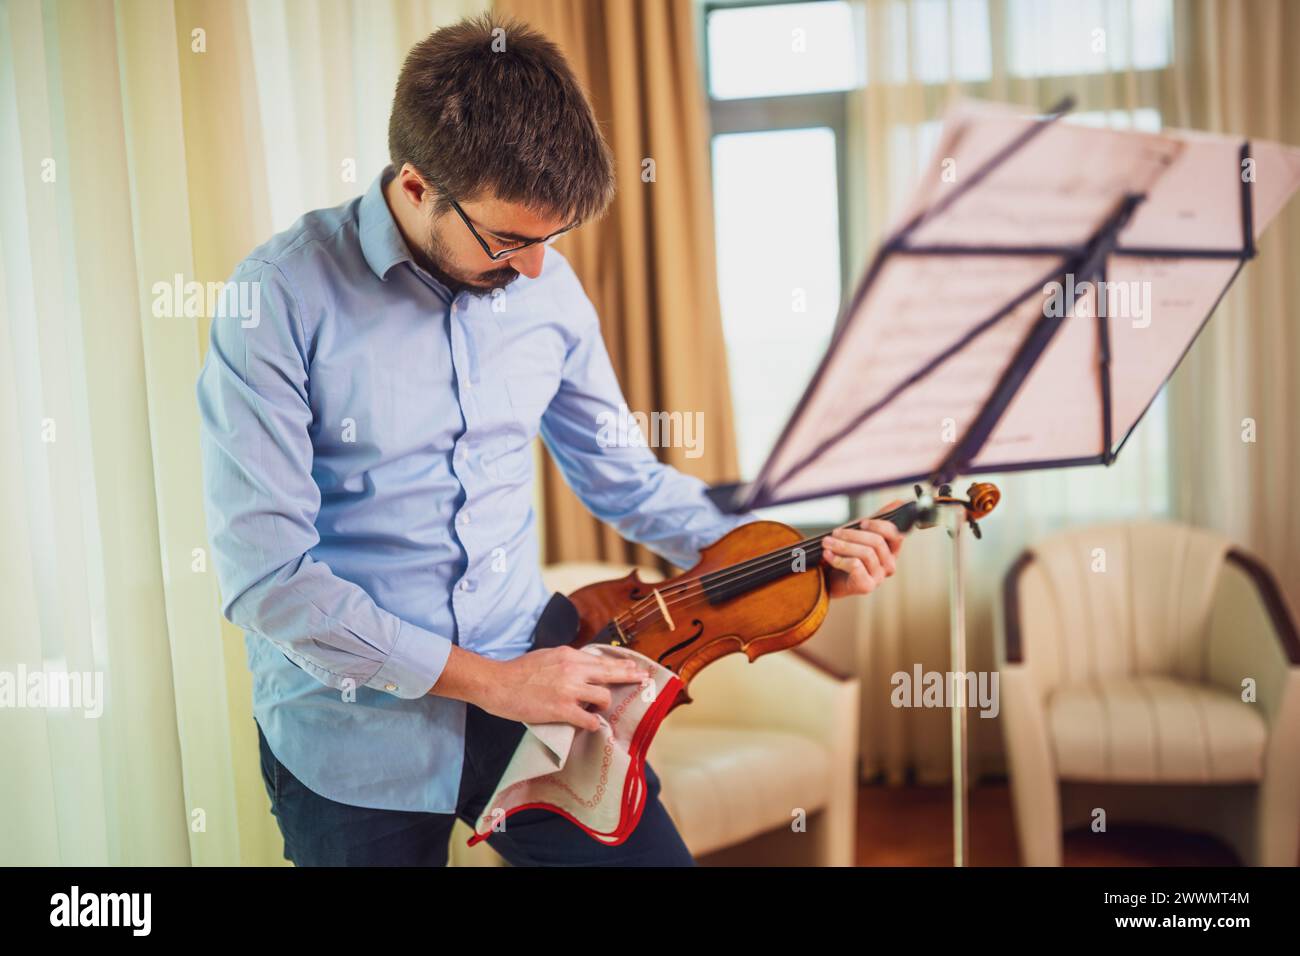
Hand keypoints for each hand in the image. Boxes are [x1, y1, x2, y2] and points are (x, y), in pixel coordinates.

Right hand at [481, 646, 648, 731]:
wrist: (497, 683)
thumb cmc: (518, 671)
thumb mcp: (547, 655)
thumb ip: (568, 661)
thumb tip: (585, 668)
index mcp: (569, 655)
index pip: (602, 660)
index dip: (621, 665)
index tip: (635, 668)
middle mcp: (573, 669)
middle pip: (611, 673)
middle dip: (630, 677)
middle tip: (643, 680)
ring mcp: (569, 690)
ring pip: (603, 697)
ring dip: (604, 705)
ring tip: (597, 710)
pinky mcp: (561, 710)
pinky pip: (589, 719)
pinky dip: (593, 723)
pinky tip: (591, 724)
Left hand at [821, 499, 905, 599]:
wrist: (828, 580)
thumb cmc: (846, 555)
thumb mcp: (861, 534)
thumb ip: (878, 520)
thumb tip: (898, 502)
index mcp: (891, 551)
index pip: (896, 535)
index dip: (880, 526)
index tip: (862, 522)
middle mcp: (889, 565)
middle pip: (877, 542)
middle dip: (853, 534)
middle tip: (834, 532)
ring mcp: (879, 577)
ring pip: (866, 553)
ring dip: (842, 545)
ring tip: (826, 543)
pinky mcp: (866, 586)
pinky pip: (855, 566)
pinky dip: (838, 559)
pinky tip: (828, 555)